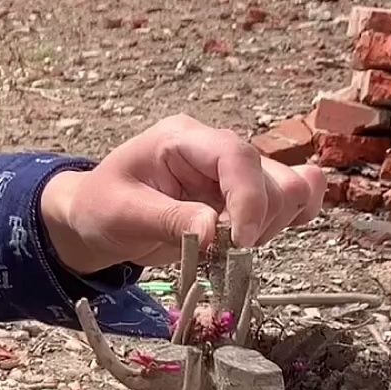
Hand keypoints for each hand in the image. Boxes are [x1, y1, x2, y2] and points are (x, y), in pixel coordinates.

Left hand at [39, 114, 327, 274]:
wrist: (95, 218)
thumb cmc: (101, 208)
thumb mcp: (123, 214)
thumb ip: (170, 220)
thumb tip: (214, 234)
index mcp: (182, 139)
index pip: (237, 155)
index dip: (248, 199)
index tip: (240, 242)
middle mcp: (215, 148)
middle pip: (273, 176)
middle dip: (256, 221)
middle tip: (219, 250)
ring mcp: (234, 171)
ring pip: (291, 191)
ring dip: (270, 227)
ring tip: (227, 247)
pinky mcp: (245, 195)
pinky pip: (294, 199)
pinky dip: (287, 222)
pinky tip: (254, 239)